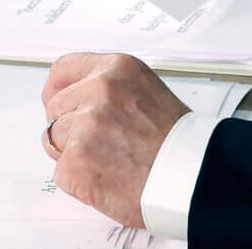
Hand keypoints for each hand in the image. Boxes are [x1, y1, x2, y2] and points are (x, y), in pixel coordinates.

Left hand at [41, 53, 186, 228]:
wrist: (197, 178)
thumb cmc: (181, 143)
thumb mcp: (147, 93)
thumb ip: (110, 90)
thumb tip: (76, 99)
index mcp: (116, 69)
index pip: (64, 70)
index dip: (57, 90)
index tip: (55, 100)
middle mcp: (98, 91)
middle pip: (56, 109)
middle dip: (69, 128)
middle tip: (100, 145)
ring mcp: (85, 126)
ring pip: (54, 140)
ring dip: (75, 155)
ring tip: (110, 163)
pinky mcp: (76, 162)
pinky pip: (62, 173)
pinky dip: (80, 182)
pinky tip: (109, 180)